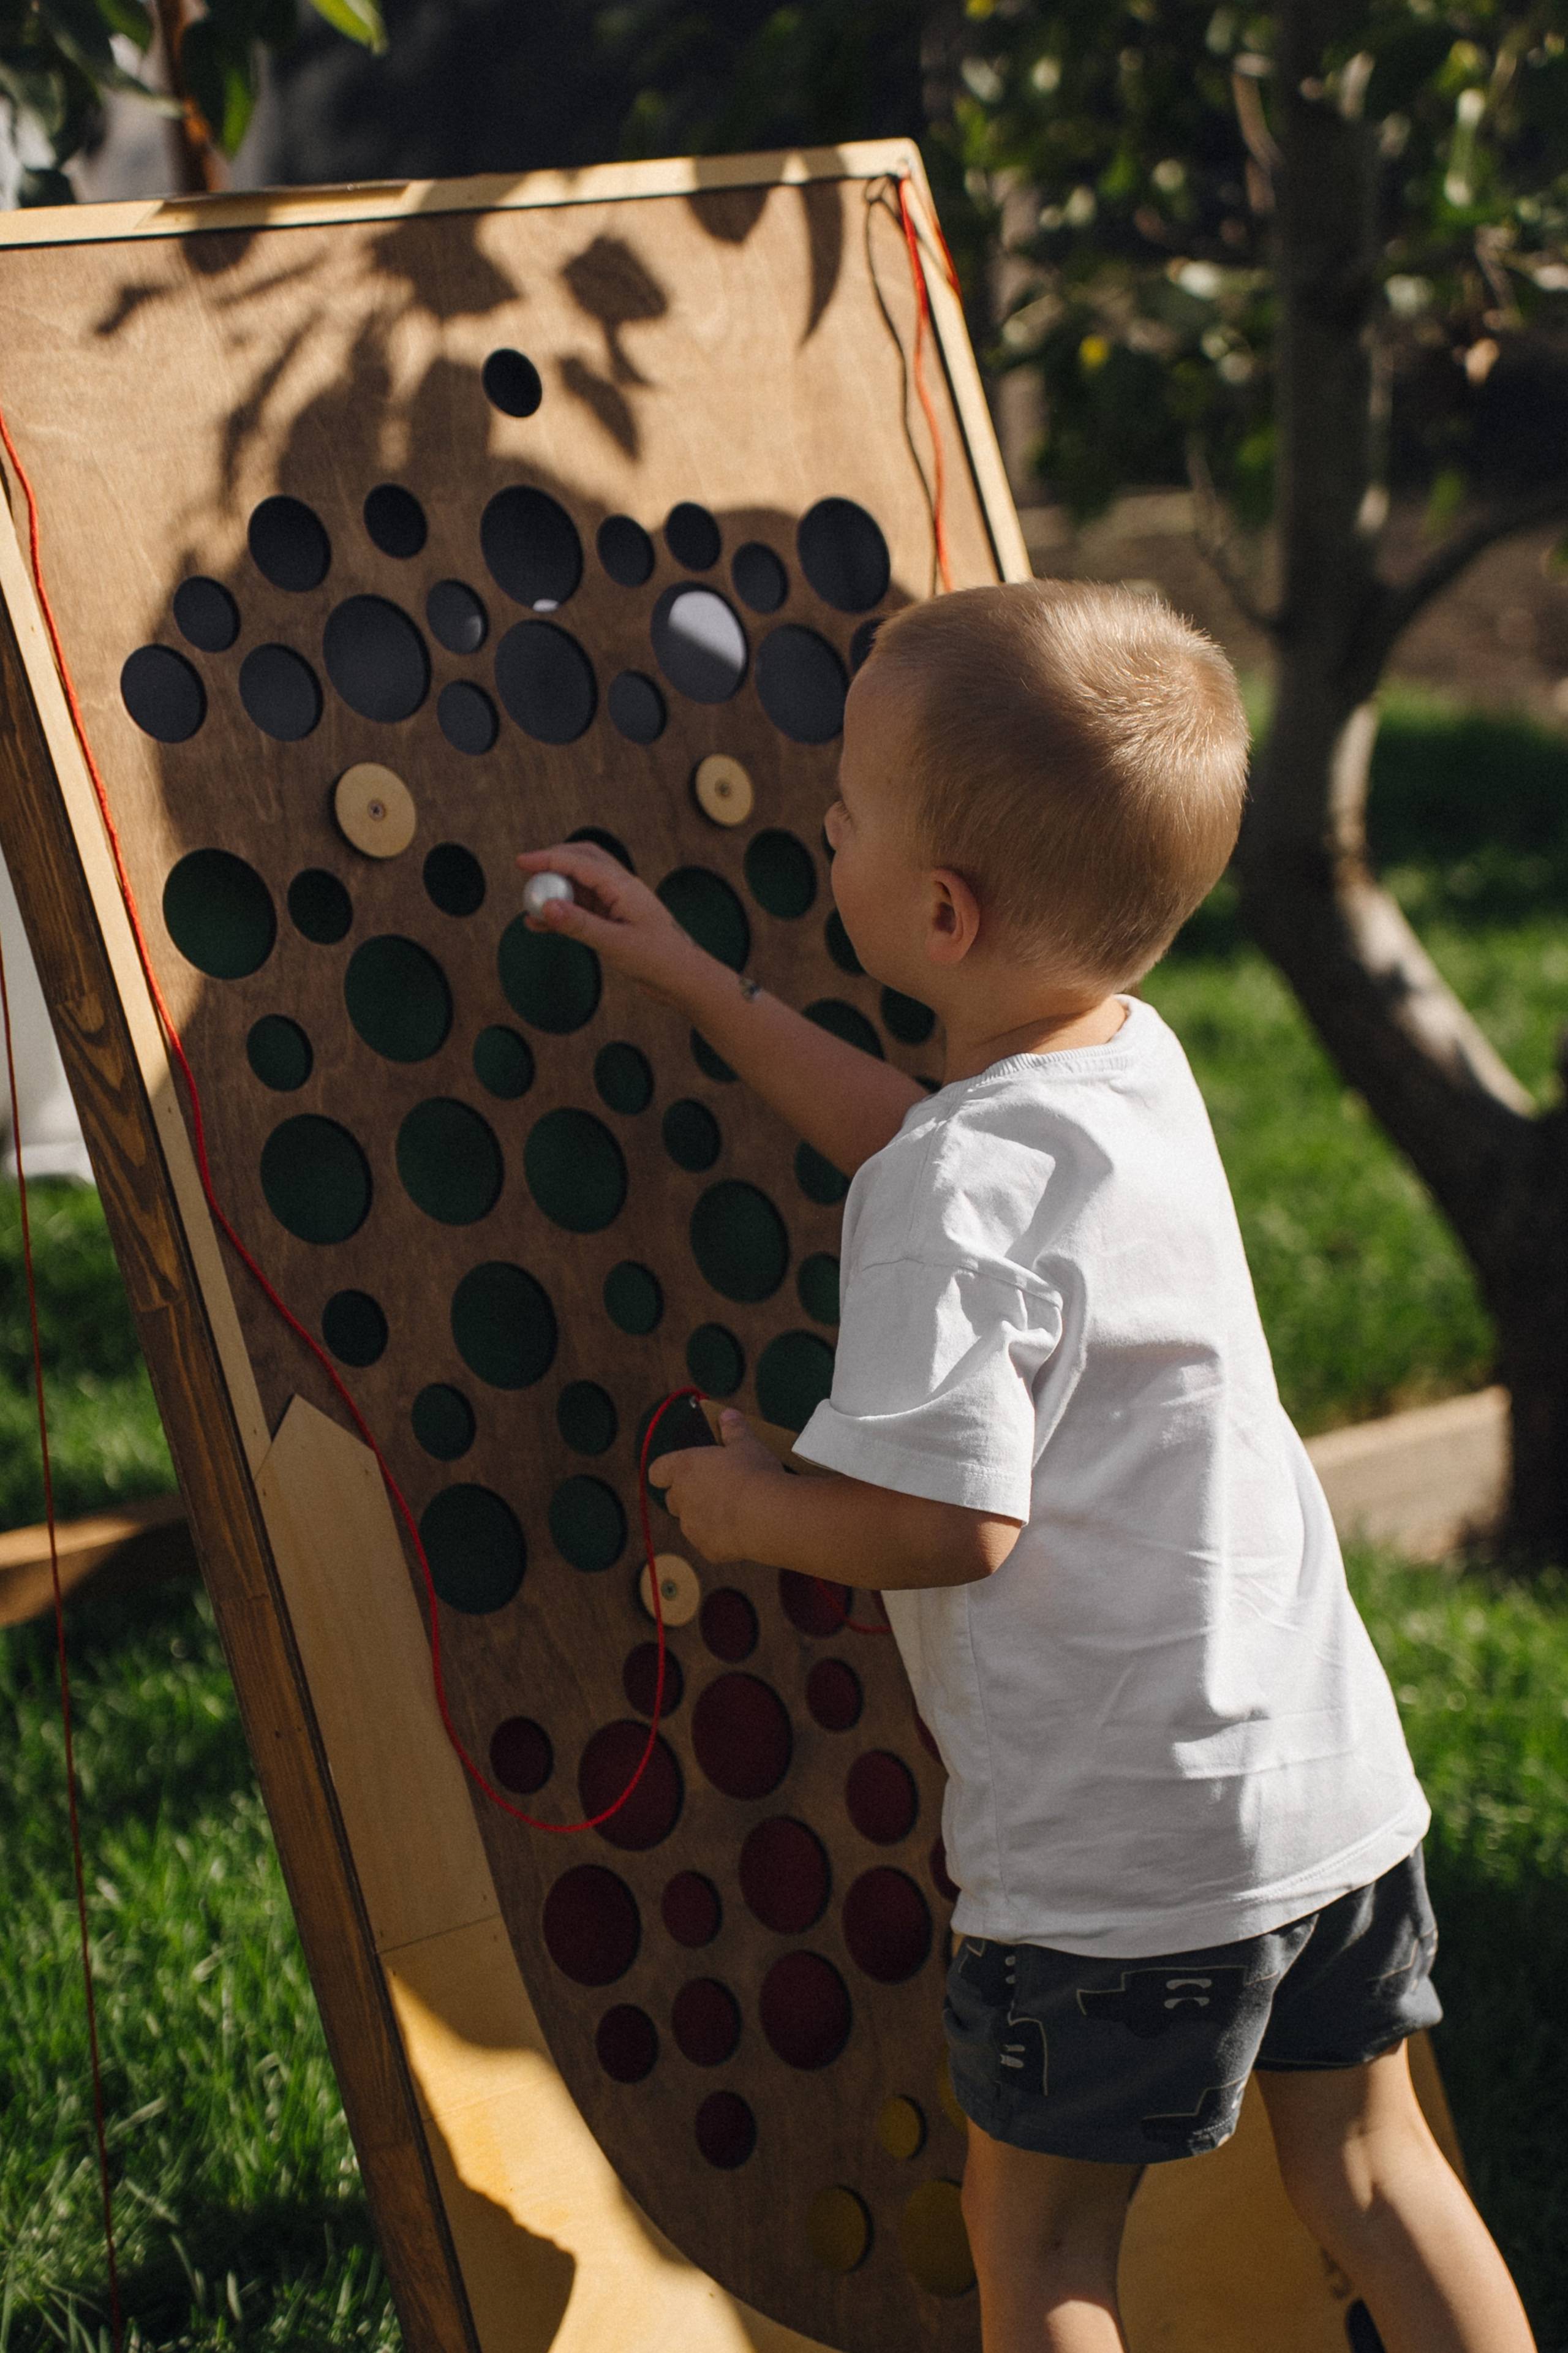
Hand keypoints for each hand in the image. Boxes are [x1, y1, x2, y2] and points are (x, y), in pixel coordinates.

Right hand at [515, 840, 708, 1006]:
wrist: (684, 978)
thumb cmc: (658, 959)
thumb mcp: (615, 943)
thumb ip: (579, 924)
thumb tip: (547, 907)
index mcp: (623, 886)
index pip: (579, 862)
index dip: (547, 859)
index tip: (521, 862)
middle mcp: (621, 888)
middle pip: (581, 861)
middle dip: (552, 864)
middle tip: (526, 873)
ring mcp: (619, 903)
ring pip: (580, 886)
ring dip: (556, 892)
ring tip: (531, 907)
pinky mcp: (616, 920)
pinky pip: (584, 908)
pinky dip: (564, 912)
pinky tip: (545, 924)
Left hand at [647, 1411, 789, 1563]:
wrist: (768, 1516)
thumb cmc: (754, 1474)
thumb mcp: (746, 1444)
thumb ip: (733, 1428)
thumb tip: (727, 1415)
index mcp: (684, 1469)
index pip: (657, 1471)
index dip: (667, 1471)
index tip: (680, 1470)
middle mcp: (681, 1499)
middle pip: (673, 1499)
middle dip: (688, 1496)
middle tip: (714, 1489)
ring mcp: (692, 1527)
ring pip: (690, 1522)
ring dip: (704, 1517)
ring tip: (734, 1510)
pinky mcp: (707, 1549)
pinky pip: (708, 1542)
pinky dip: (720, 1537)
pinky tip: (742, 1529)